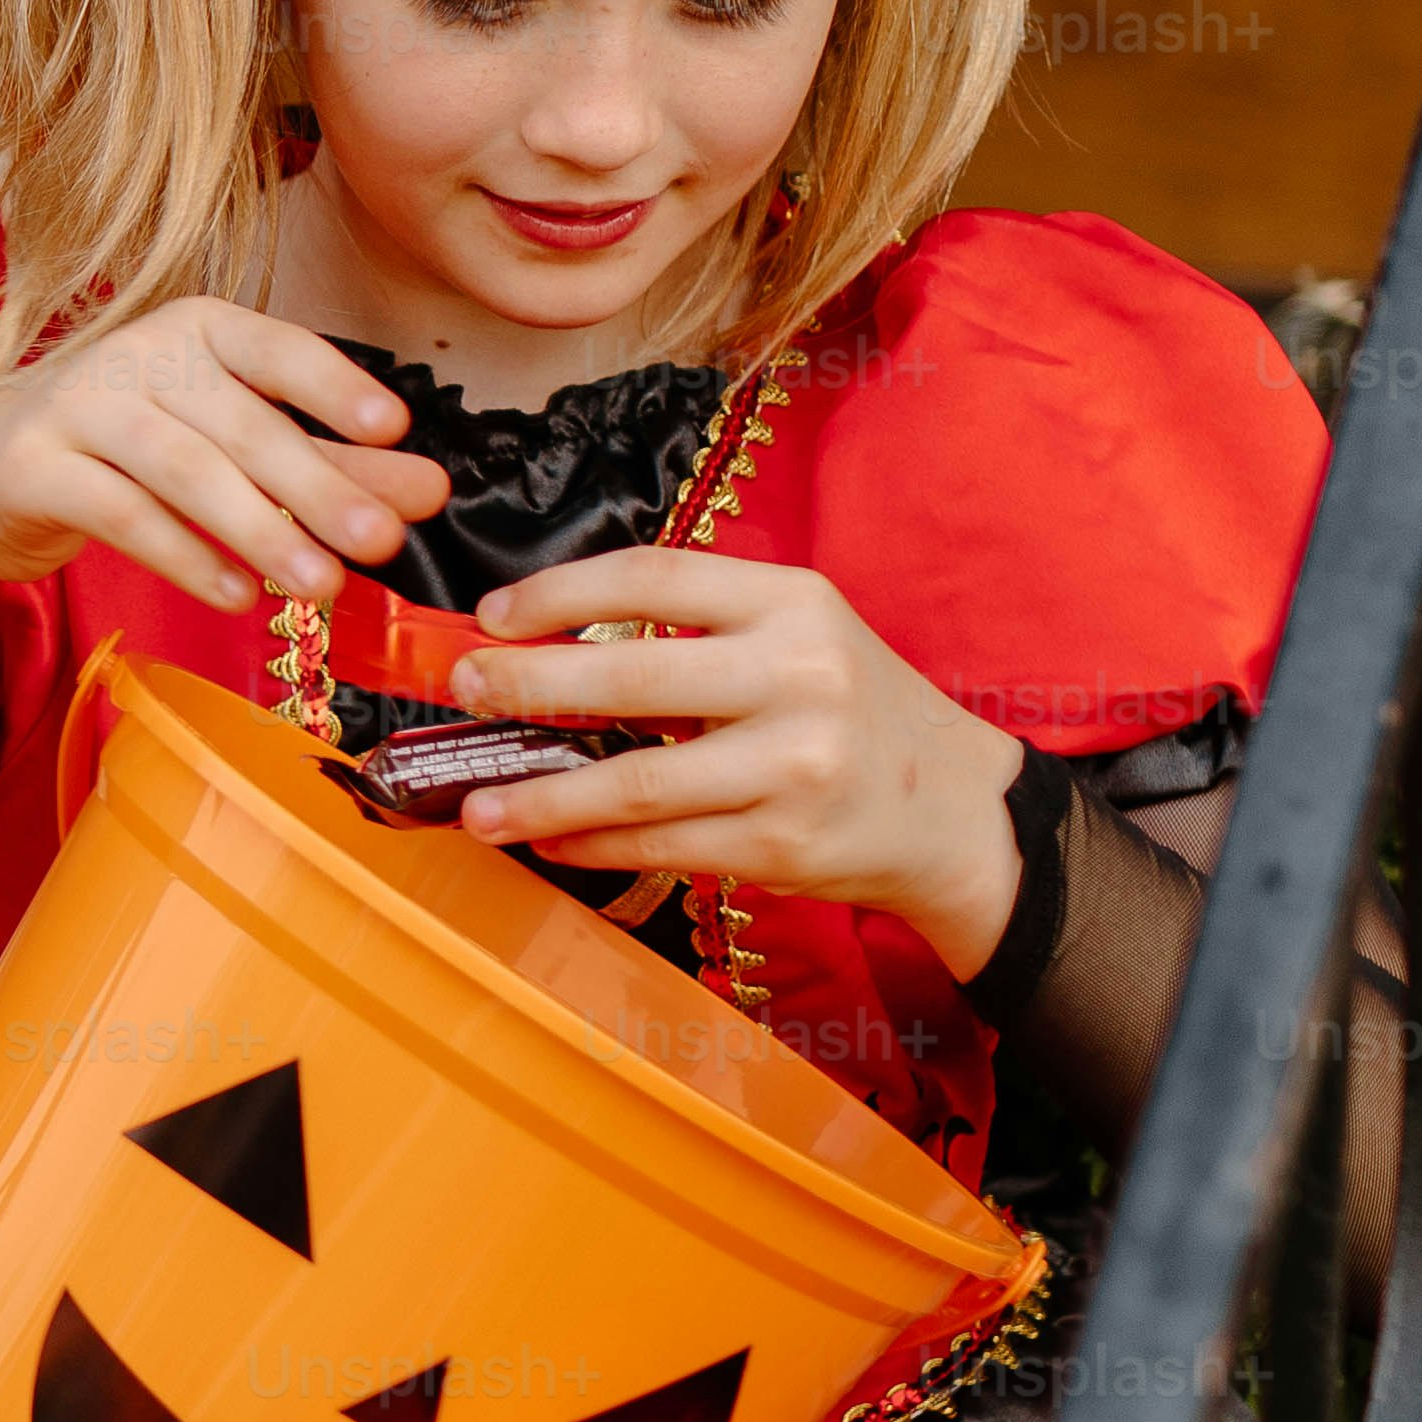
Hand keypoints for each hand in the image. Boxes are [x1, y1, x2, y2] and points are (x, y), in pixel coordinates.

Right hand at [0, 294, 461, 637]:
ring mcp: (75, 405)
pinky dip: (185, 557)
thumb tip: (426, 491)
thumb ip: (326, 462)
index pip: (275, 347)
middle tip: (380, 540)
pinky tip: (238, 595)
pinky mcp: (32, 467)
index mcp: (193, 328)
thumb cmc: (122, 454)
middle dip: (317, 484)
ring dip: (258, 530)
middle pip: (238, 420)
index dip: (333, 384)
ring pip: (181, 468)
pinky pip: (119, 513)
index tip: (394, 426)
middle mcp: (134, 353)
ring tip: (320, 585)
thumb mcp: (230, 450)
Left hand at [435, 548, 1028, 973]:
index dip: (559, 592)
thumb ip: (699, 629)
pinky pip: (660, 846)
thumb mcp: (802, 635)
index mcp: (792, 604)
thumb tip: (548, 642)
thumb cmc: (855, 710)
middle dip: (526, 685)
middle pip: (629, 680)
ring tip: (475, 805)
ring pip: (633, 782)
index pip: (654, 576)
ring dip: (539, 796)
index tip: (493, 614)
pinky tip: (549, 839)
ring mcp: (792, 766)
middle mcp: (798, 676)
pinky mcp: (782, 844)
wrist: (958, 809)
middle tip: (463, 690)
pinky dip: (591, 845)